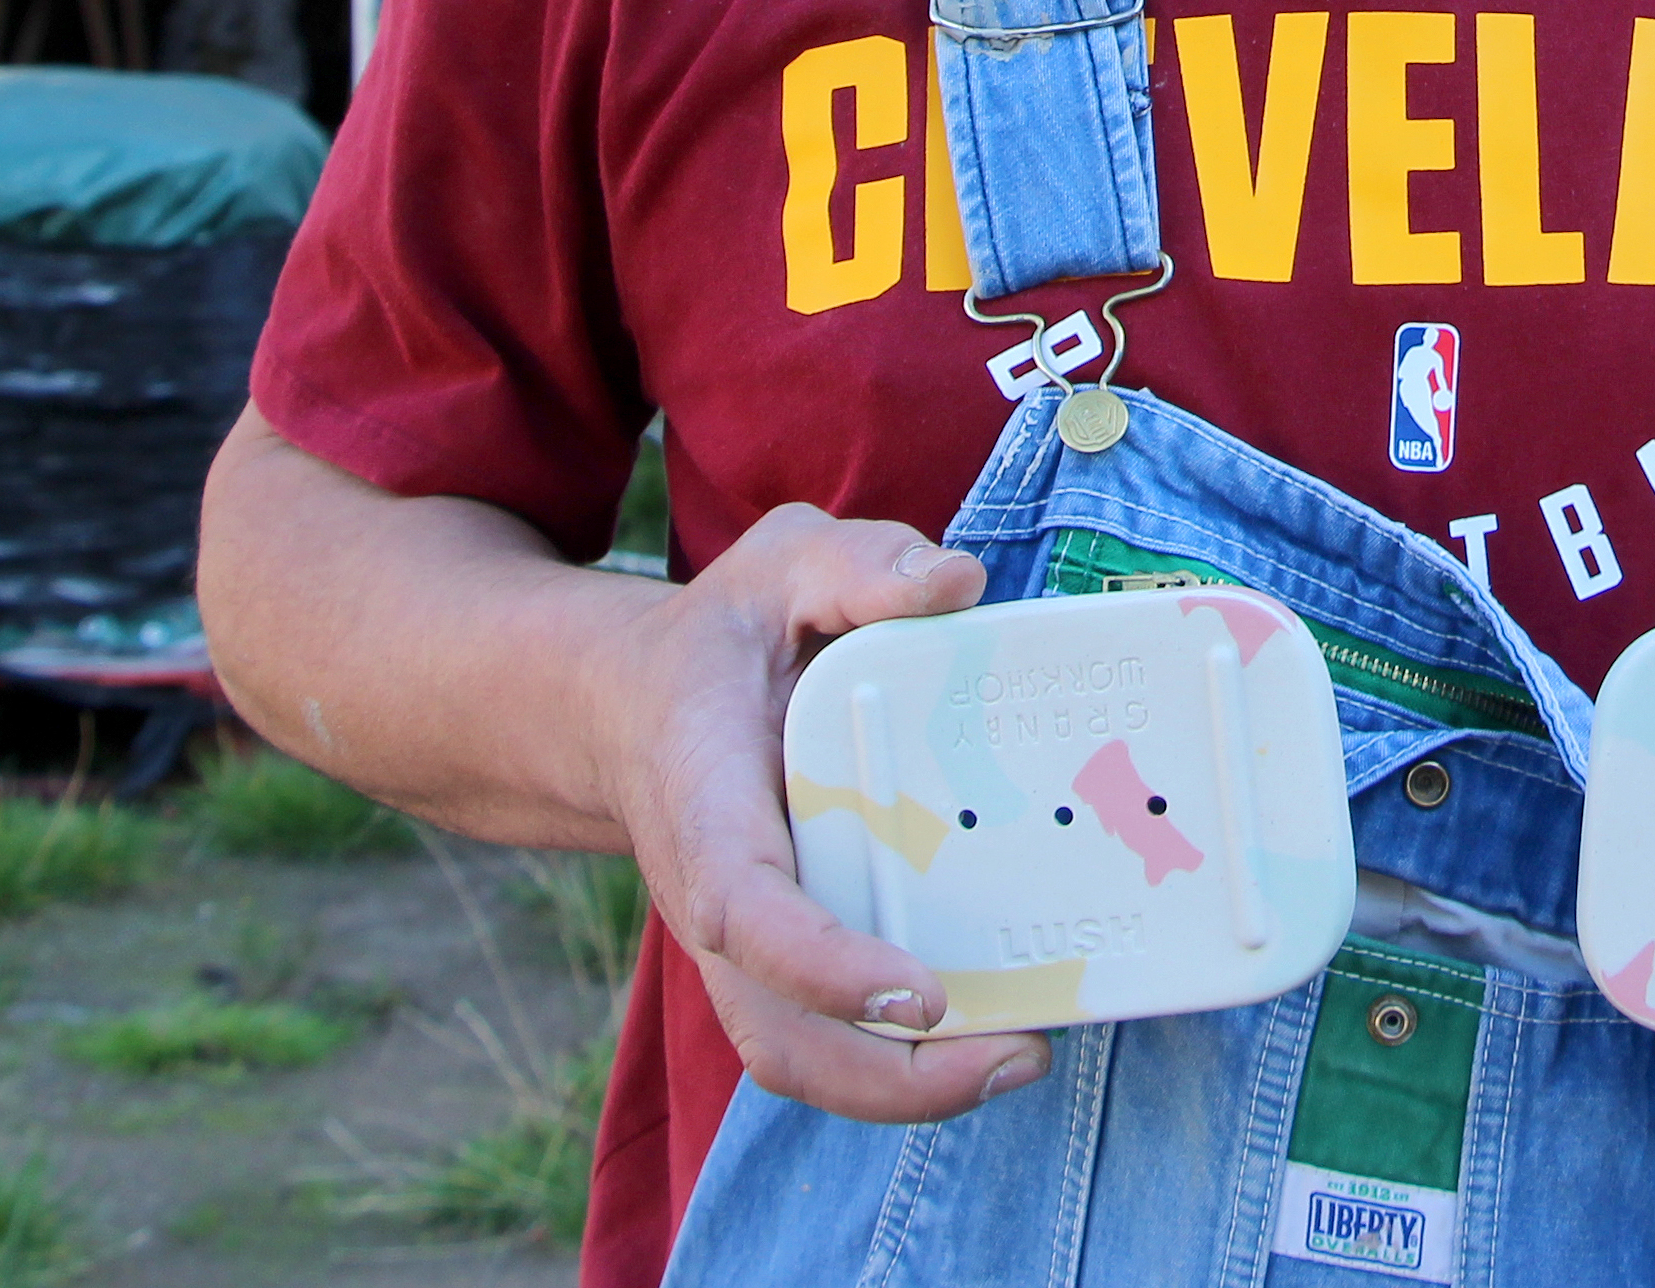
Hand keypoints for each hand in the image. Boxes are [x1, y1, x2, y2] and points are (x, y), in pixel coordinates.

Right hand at [588, 504, 1048, 1119]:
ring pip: (801, 1059)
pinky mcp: (783, 955)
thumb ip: (861, 564)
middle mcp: (718, 898)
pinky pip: (829, 1035)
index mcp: (707, 804)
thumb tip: (956, 584)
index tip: (915, 993)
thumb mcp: (781, 566)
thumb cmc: (720, 639)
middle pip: (775, 1035)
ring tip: (1025, 1057)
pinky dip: (905, 1058)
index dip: (823, 967)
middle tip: (1017, 1053)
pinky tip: (1002, 1023)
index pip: (742, 911)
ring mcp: (744, 945)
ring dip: (906, 1089)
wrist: (629, 705)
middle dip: (887, 1079)